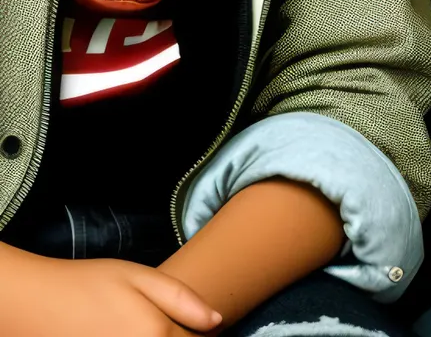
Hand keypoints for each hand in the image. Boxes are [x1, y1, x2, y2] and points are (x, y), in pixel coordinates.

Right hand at [2, 247, 222, 336]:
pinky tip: (124, 334)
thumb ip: (182, 299)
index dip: (201, 334)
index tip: (197, 324)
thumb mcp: (139, 277)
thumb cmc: (88, 284)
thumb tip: (218, 321)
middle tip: (163, 324)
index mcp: (154, 334)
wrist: (33, 303)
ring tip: (141, 327)